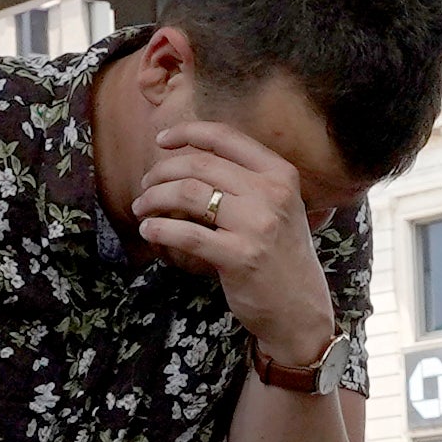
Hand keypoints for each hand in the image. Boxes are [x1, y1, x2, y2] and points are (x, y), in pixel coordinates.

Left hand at [133, 120, 334, 367]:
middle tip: (146, 186)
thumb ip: (246, 181)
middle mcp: (271, 193)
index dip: (187, 132)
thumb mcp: (278, 207)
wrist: (299, 309)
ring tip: (142, 208)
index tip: (161, 139)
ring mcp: (256, 225)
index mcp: (280, 173)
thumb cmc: (280, 257)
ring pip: (188, 194)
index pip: (225, 137)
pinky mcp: (239, 256)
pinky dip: (160, 230)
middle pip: (200, 165)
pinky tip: (149, 232)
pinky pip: (187, 234)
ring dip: (155, 198)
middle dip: (163, 172)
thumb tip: (190, 161)